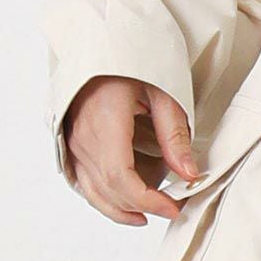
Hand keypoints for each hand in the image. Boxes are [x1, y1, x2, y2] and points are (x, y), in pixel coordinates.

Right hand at [61, 75, 202, 224]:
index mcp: (104, 121)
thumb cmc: (132, 65)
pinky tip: (125, 204)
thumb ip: (175, 134)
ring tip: (149, 213)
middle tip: (172, 208)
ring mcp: (72, 142)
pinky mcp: (71, 145)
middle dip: (142, 205)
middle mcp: (82, 136)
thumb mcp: (164, 92)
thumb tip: (189, 173)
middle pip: (108, 188)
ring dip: (121, 208)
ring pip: (92, 190)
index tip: (173, 207)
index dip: (147, 199)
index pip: (120, 176)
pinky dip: (103, 198)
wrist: (100, 47)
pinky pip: (83, 181)